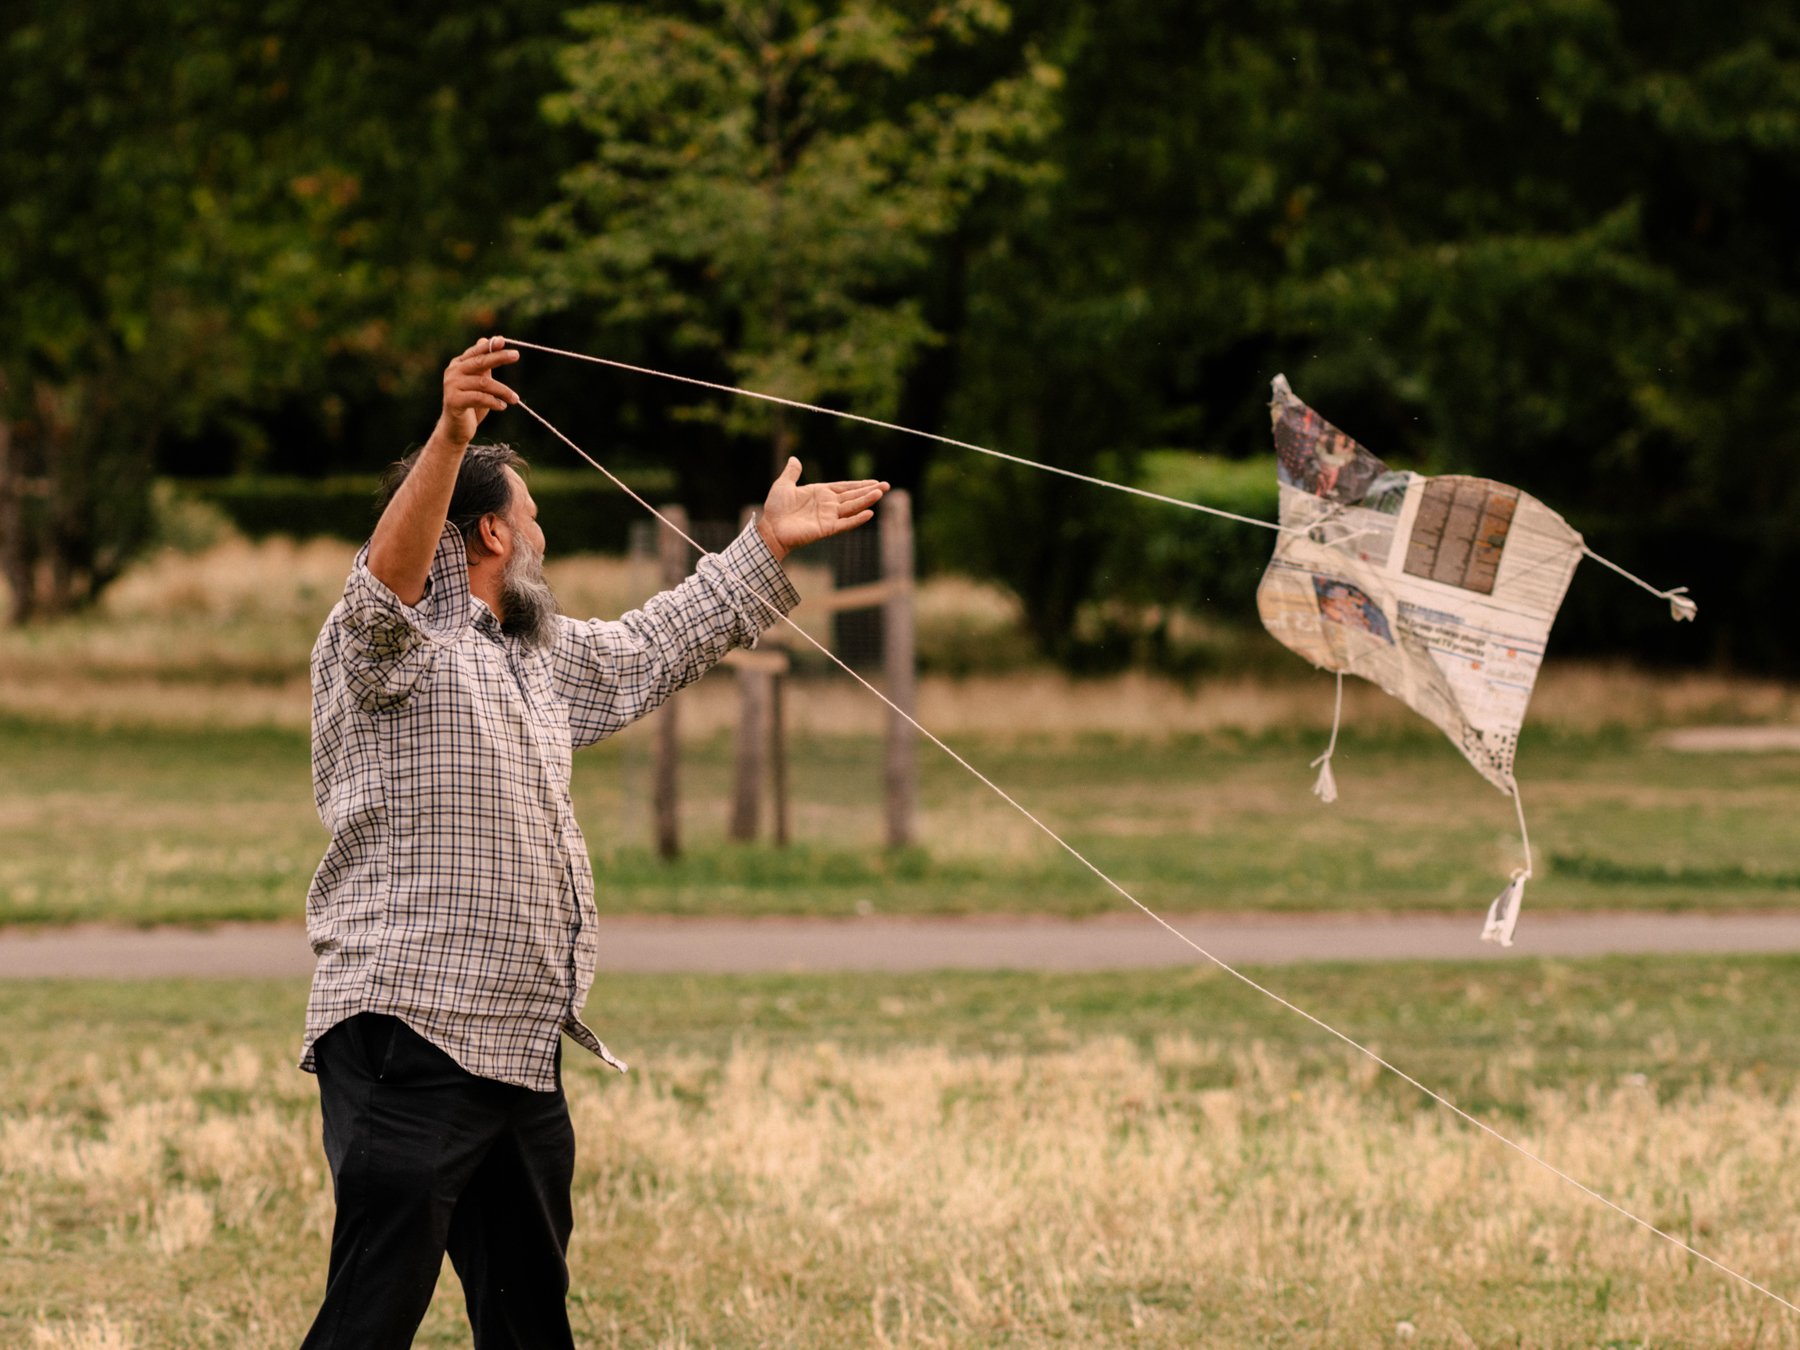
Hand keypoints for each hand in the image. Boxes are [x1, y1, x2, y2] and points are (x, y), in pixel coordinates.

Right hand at [438, 336, 519, 447]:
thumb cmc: (470, 404)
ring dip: (503, 390)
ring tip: (515, 398)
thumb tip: (485, 339)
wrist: (455, 429)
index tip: (503, 340)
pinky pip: (479, 398)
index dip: (489, 346)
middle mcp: (453, 372)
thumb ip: (482, 365)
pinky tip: (503, 406)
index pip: (476, 352)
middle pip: (479, 362)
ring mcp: (451, 386)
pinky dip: (494, 401)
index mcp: (458, 365)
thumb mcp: (479, 382)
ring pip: (483, 383)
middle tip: (516, 355)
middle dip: (499, 358)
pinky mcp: (454, 401)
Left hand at [756, 458, 888, 560]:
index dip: (859, 484)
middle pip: (853, 496)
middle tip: (886, 486)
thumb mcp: (784, 484)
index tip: (875, 481)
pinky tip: (869, 513)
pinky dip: (856, 519)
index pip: (845, 487)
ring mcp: (828, 517)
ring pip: (852, 507)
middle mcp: (828, 505)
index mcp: (821, 493)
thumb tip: (794, 458)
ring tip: (880, 493)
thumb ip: (792, 472)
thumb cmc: (776, 508)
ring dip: (866, 500)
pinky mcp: (826, 528)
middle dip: (869, 490)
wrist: (771, 528)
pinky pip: (844, 523)